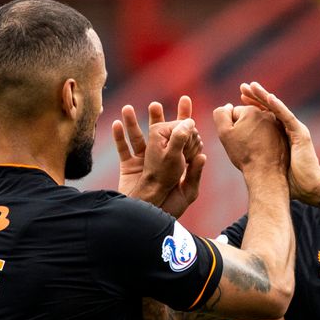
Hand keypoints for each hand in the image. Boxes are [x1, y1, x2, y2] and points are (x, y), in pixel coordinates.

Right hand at [112, 96, 205, 216]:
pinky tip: (117, 124)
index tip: (185, 99)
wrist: (148, 220)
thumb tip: (202, 154)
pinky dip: (119, 137)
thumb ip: (194, 173)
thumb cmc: (171, 209)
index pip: (183, 137)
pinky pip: (123, 150)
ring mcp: (143, 163)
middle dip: (157, 117)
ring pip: (137, 138)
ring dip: (133, 123)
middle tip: (156, 105)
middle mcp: (160, 159)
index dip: (184, 119)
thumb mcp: (188, 191)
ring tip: (128, 108)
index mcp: (177, 162)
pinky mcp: (128, 169)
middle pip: (159, 133)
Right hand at [212, 103, 287, 177]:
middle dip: (243, 129)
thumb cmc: (244, 154)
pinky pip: (269, 133)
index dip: (231, 128)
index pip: (234, 114)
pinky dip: (263, 140)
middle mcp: (267, 113)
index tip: (236, 140)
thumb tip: (228, 106)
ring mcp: (277, 124)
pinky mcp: (284, 134)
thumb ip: (221, 115)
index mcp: (251, 110)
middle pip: (248, 118)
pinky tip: (260, 151)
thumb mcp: (224, 133)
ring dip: (254, 134)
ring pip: (259, 126)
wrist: (266, 172)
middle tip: (244, 146)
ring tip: (252, 149)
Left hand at [239, 82, 319, 203]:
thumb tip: (243, 154)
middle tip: (243, 86)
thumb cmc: (290, 180)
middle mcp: (288, 129)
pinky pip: (287, 117)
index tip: (241, 97)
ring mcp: (295, 130)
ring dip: (265, 96)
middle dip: (257, 96)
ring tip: (253, 87)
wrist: (308, 187)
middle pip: (271, 108)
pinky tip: (268, 98)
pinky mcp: (300, 134)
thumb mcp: (270, 163)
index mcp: (281, 134)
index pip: (266, 115)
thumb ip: (261, 155)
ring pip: (278, 109)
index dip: (254, 105)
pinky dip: (277, 107)